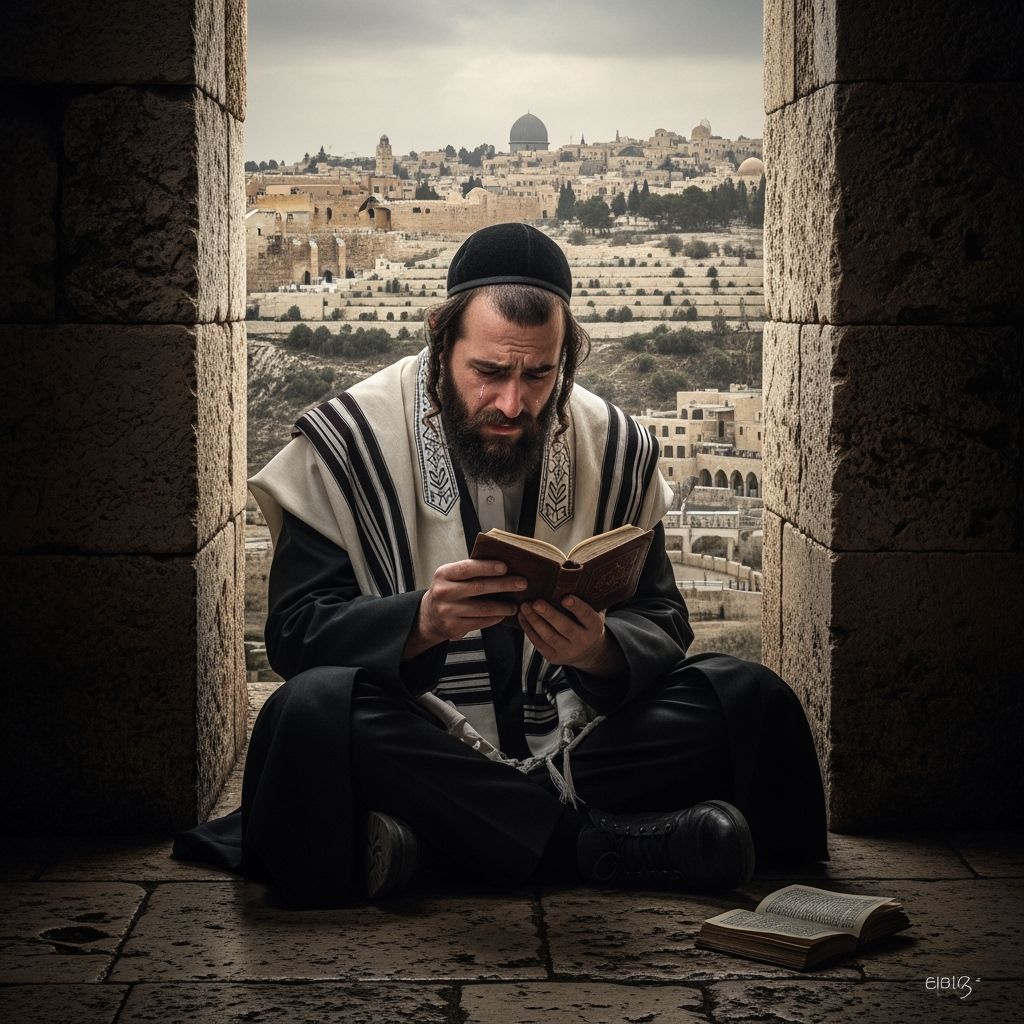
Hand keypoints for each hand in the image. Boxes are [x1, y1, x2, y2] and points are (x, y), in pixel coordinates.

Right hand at [406, 559, 526, 656]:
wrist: (429, 616)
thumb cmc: (448, 591)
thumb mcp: (451, 577)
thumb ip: (471, 571)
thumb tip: (503, 566)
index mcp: (444, 574)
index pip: (467, 568)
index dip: (487, 567)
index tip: (505, 567)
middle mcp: (444, 592)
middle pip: (479, 587)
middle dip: (504, 585)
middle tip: (521, 583)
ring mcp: (448, 611)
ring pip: (482, 608)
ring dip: (503, 606)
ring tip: (515, 605)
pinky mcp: (453, 627)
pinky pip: (480, 622)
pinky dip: (494, 618)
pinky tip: (502, 615)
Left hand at [517, 596, 624, 675]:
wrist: (589, 652)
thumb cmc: (587, 621)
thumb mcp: (594, 608)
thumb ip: (585, 591)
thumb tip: (570, 565)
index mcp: (594, 626)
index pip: (586, 615)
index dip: (577, 607)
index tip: (565, 597)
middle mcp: (583, 641)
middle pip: (564, 627)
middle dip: (549, 615)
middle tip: (536, 602)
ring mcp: (568, 651)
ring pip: (549, 636)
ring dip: (534, 621)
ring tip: (524, 606)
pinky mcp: (554, 657)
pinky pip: (539, 643)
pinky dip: (529, 629)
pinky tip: (522, 617)